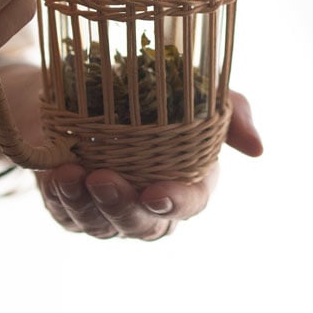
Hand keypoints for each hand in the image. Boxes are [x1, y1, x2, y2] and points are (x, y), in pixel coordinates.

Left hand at [38, 91, 262, 239]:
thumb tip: (257, 148)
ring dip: (85, 202)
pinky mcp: (72, 209)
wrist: (85, 86)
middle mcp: (150, 204)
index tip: (156, 191)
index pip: (191, 203)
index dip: (177, 202)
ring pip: (101, 224)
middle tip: (105, 179)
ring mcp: (110, 211)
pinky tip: (55, 175)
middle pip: (144, 226)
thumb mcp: (192, 91)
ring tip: (72, 173)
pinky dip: (60, 197)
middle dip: (123, 208)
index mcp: (187, 180)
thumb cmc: (149, 92)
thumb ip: (231, 112)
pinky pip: (67, 214)